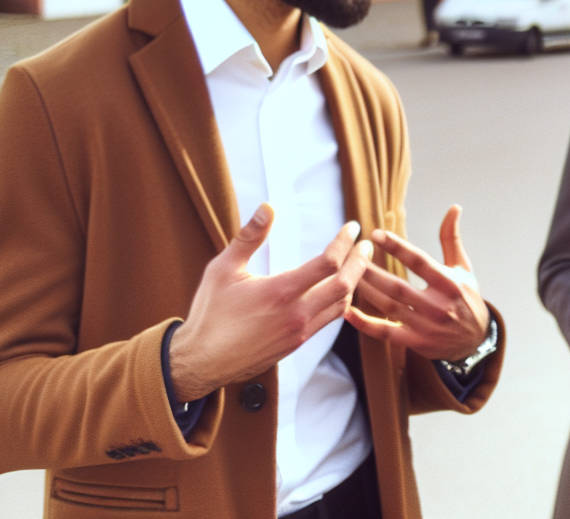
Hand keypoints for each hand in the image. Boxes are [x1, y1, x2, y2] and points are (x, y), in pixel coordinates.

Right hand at [168, 205, 372, 402]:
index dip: (345, 242)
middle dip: (361, 261)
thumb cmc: (210, 313)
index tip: (352, 227)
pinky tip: (338, 292)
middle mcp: (297, 314)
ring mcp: (299, 332)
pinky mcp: (297, 344)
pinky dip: (341, 302)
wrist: (201, 361)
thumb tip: (268, 208)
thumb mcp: (223, 269)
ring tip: (357, 264)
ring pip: (342, 305)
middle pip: (345, 284)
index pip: (328, 262)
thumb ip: (248, 237)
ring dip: (354, 283)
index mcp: (281, 292)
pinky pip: (329, 320)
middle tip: (367, 244)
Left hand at [345, 205, 488, 361]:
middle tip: (352, 256)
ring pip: (388, 306)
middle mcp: (437, 305)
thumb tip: (454, 207)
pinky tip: (347, 312)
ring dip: (366, 291)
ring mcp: (425, 326)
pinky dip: (365, 324)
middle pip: (397, 286)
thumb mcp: (463, 267)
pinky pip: (385, 332)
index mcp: (449, 283)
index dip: (396, 247)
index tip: (375, 234)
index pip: (418, 261)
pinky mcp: (415, 342)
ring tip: (347, 275)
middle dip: (371, 271)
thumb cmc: (466, 298)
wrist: (475, 340)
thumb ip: (451, 238)